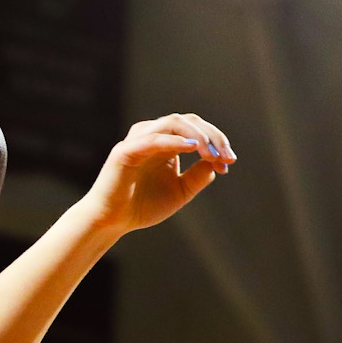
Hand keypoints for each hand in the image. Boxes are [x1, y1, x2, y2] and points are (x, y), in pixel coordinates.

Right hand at [82, 113, 235, 234]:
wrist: (112, 221)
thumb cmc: (142, 206)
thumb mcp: (180, 192)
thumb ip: (198, 176)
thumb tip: (217, 162)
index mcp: (166, 143)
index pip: (196, 129)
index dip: (216, 142)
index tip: (229, 162)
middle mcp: (152, 136)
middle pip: (188, 121)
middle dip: (212, 137)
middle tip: (226, 157)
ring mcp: (138, 140)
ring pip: (172, 123)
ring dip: (196, 135)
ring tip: (211, 153)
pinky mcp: (125, 151)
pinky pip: (152, 139)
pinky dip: (173, 141)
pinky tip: (191, 147)